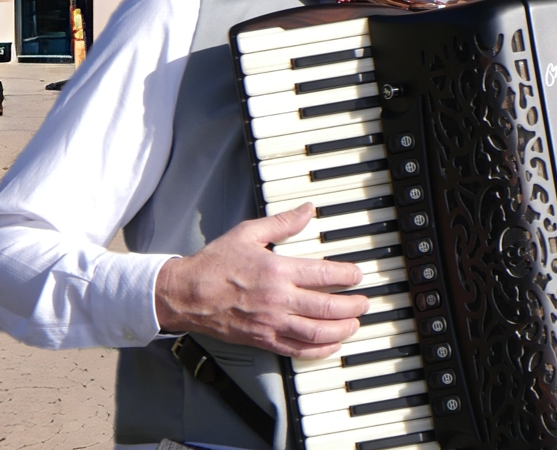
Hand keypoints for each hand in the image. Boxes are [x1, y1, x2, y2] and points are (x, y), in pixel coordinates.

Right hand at [154, 204, 367, 357]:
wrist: (186, 295)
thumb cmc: (215, 264)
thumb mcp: (249, 233)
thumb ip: (282, 223)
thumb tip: (307, 210)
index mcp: (277, 271)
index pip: (322, 274)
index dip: (346, 276)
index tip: (358, 276)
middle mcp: (277, 300)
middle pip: (326, 307)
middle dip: (351, 306)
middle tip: (364, 302)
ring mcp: (270, 324)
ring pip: (315, 333)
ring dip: (340, 330)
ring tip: (354, 324)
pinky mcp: (261, 340)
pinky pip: (295, 350)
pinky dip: (317, 350)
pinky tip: (329, 346)